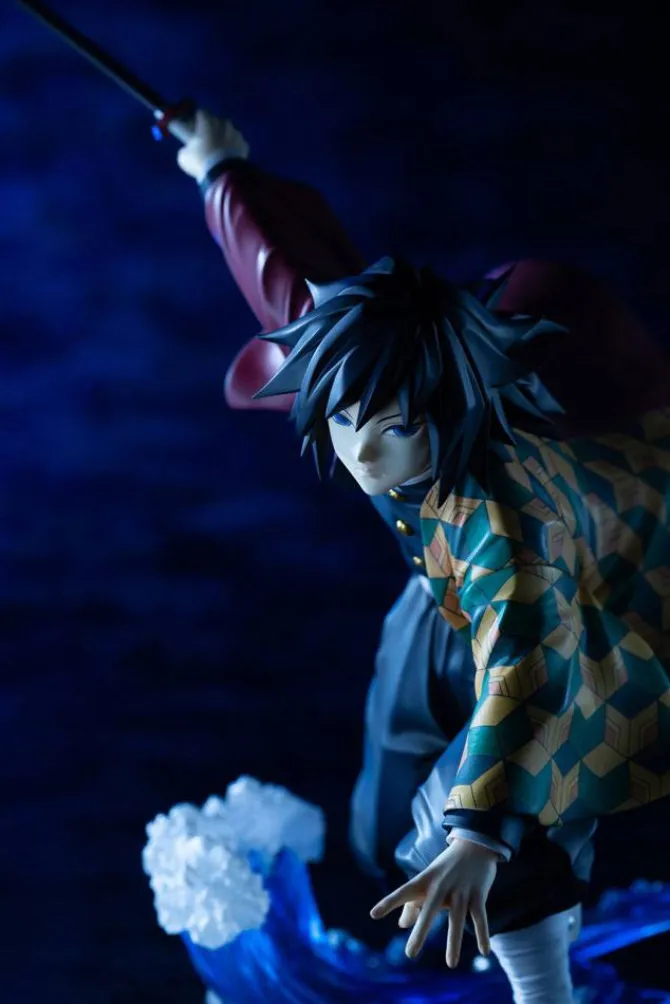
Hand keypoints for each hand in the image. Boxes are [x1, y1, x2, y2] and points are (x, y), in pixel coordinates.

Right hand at [176, 109, 249, 180]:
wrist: (224, 174)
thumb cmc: (201, 161)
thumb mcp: (184, 156)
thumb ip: (186, 148)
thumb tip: (187, 149)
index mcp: (207, 121)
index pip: (200, 113)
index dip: (197, 120)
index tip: (194, 128)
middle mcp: (223, 122)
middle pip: (216, 121)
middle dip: (212, 128)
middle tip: (207, 139)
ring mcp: (236, 133)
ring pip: (228, 131)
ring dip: (224, 136)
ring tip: (220, 148)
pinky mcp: (245, 144)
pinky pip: (237, 143)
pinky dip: (234, 147)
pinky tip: (229, 156)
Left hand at [370, 839, 497, 966]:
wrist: (474, 843)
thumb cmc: (446, 867)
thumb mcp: (428, 880)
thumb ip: (413, 903)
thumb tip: (401, 925)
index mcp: (425, 881)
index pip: (404, 892)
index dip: (389, 902)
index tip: (373, 914)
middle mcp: (441, 885)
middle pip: (429, 910)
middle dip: (420, 931)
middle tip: (410, 954)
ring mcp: (460, 890)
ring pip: (456, 919)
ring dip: (453, 943)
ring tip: (451, 965)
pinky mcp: (478, 894)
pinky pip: (480, 917)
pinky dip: (482, 934)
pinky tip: (484, 952)